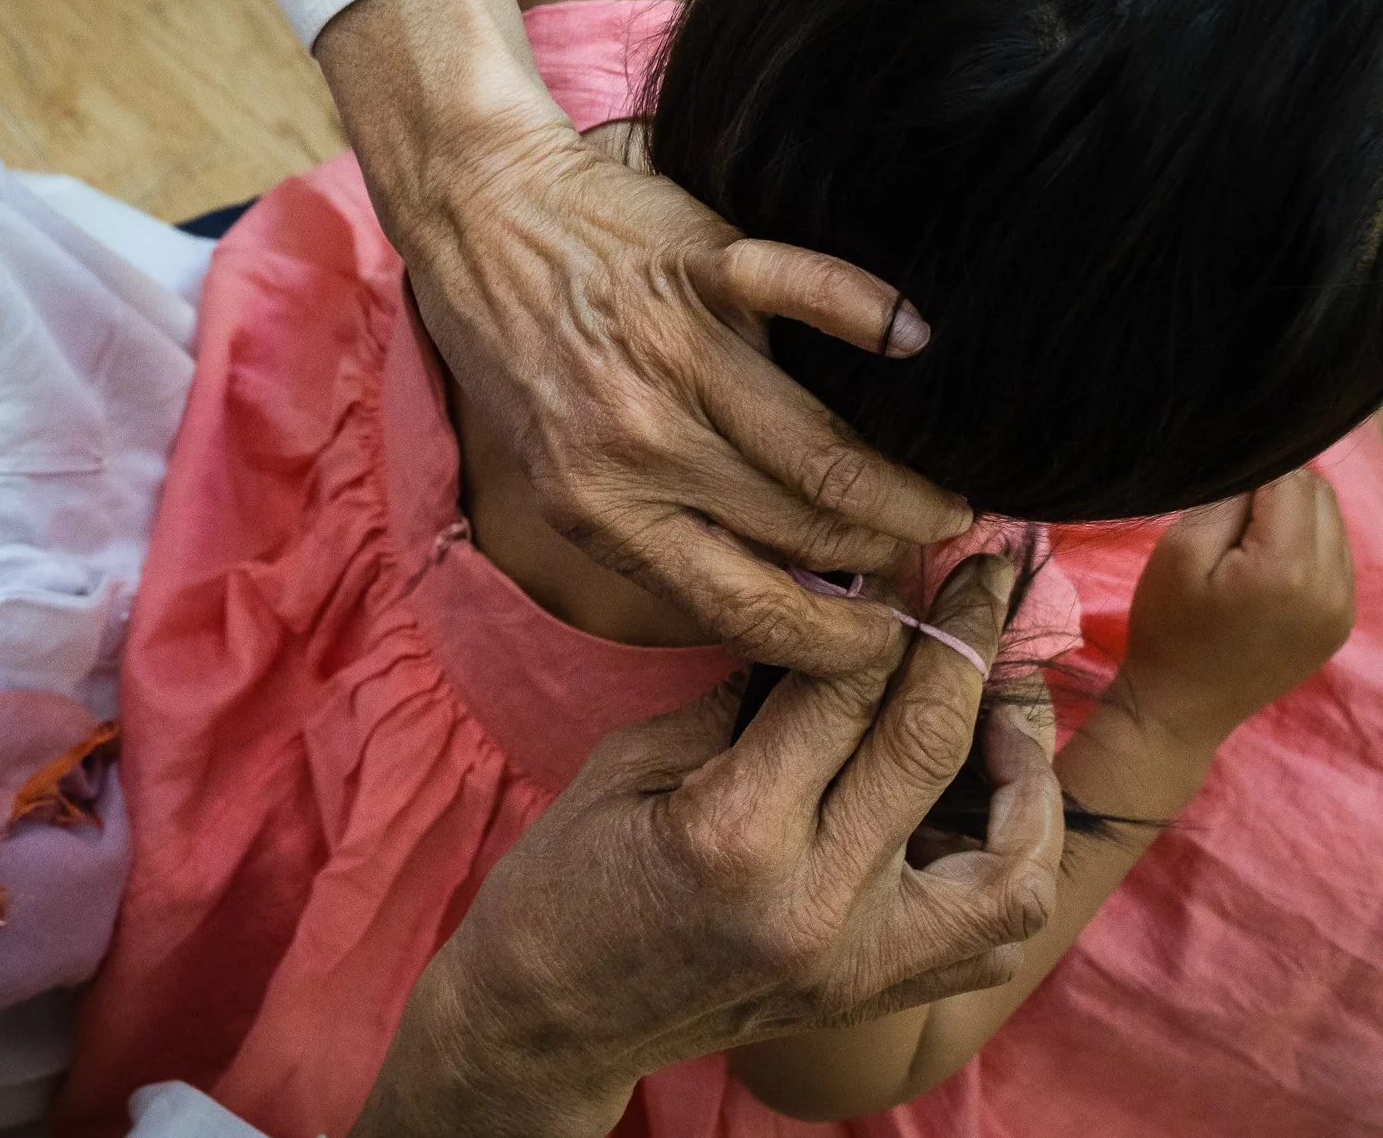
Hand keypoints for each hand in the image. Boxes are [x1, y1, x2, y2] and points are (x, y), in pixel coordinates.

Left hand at [313, 0, 971, 673]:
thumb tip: (774, 591)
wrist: (475, 224)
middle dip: (885, 559)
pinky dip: (867, 313)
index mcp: (602, 511)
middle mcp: (638, 444)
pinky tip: (915, 338)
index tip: (883, 644)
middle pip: (804, 529)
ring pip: (821, 448)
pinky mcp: (693, 265)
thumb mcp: (561, 478)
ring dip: (904, 484)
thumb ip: (654, 535)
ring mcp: (668, 353)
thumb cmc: (522, 361)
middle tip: (927, 558)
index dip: (831, 641)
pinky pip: (802, 292)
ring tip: (951, 499)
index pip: (742, 606)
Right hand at [352, 555, 1061, 1137]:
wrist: (550, 1016)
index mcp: (736, 829)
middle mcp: (816, 901)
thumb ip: (747, 693)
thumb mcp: (634, 758)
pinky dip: (1013, 864)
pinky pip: (993, 938)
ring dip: (1026, 776)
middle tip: (985, 582)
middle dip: (968, 643)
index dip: (887, 608)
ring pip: (1012, 868)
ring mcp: (858, 963)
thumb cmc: (569, 875)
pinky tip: (988, 807)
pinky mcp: (873, 995)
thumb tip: (840, 616)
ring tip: (1005, 710)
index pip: (845, 686)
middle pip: (930, 745)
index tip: (912, 561)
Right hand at [1120, 468, 1354, 757]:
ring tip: (1246, 552)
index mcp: (1288, 568)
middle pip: (1321, 496)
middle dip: (1277, 495)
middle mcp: (1332, 586)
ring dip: (1294, 520)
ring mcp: (1343, 607)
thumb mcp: (1177, 553)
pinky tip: (1266, 573)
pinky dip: (1305, 549)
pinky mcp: (1341, 622)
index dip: (1251, 478)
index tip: (1218, 506)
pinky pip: (1336, 558)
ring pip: (1333, 523)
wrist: (1181, 706)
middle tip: (1228, 528)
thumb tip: (1260, 469)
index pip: (1292, 480)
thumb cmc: (1168, 628)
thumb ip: (1225, 502)